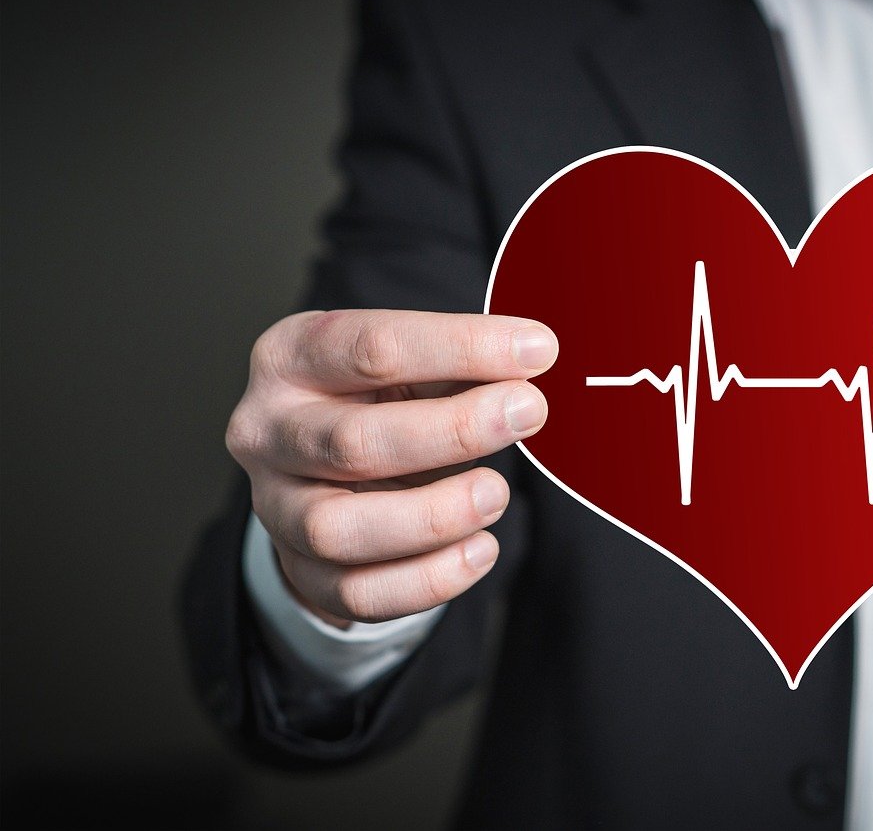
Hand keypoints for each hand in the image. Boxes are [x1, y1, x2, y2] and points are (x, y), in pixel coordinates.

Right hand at [226, 309, 556, 625]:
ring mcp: (276, 508)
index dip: (462, 347)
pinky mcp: (301, 572)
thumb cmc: (382, 399)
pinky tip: (481, 548)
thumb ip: (463, 361)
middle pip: (353, 442)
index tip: (538, 350)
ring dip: (433, 516)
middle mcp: (267, 432)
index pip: (373, 347)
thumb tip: (536, 358)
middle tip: (528, 413)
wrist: (329, 466)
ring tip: (496, 493)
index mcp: (290, 356)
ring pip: (339, 530)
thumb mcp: (412, 363)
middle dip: (454, 430)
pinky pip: (359, 593)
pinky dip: (429, 579)